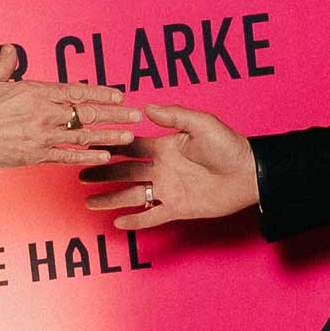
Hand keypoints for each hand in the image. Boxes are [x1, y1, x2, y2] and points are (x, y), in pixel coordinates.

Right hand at [0, 46, 139, 166]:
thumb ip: (5, 63)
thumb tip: (10, 49)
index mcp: (35, 91)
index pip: (76, 91)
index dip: (100, 93)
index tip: (119, 95)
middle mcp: (43, 113)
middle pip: (87, 112)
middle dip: (114, 114)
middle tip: (135, 115)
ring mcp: (41, 136)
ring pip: (83, 135)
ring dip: (109, 136)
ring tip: (129, 137)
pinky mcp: (34, 155)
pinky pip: (67, 156)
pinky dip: (87, 156)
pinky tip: (104, 157)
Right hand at [80, 104, 259, 228]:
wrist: (249, 174)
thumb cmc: (229, 145)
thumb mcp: (201, 124)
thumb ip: (174, 117)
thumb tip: (146, 108)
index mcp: (165, 147)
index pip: (131, 147)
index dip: (111, 146)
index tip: (89, 144)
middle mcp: (163, 168)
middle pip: (125, 172)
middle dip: (102, 174)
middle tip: (80, 175)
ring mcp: (169, 189)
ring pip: (132, 195)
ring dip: (110, 199)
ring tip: (89, 202)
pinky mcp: (178, 208)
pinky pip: (152, 215)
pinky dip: (135, 219)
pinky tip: (117, 223)